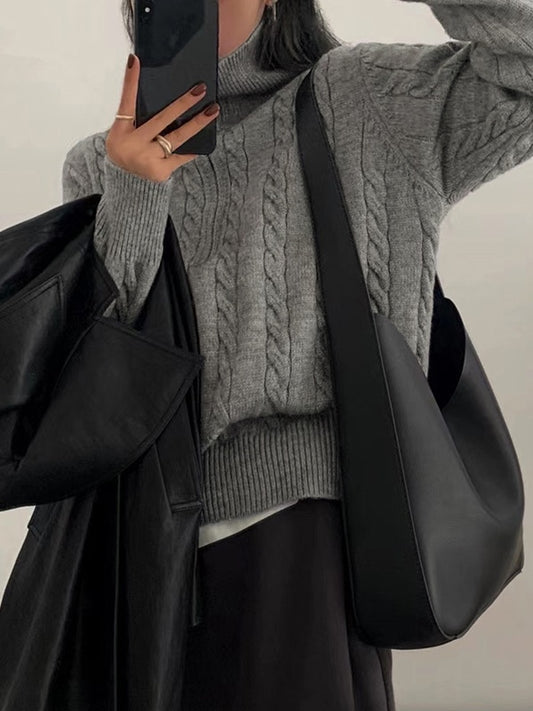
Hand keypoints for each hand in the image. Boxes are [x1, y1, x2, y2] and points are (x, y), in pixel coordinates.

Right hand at [105, 54, 219, 183]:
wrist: (125, 184)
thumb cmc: (128, 150)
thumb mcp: (123, 133)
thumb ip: (138, 117)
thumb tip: (163, 96)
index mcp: (121, 131)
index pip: (126, 102)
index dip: (130, 82)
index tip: (136, 60)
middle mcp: (134, 144)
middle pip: (161, 119)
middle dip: (182, 104)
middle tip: (200, 89)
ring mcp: (148, 159)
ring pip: (176, 138)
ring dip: (197, 123)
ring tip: (213, 110)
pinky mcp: (160, 171)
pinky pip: (181, 156)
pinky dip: (192, 149)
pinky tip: (205, 140)